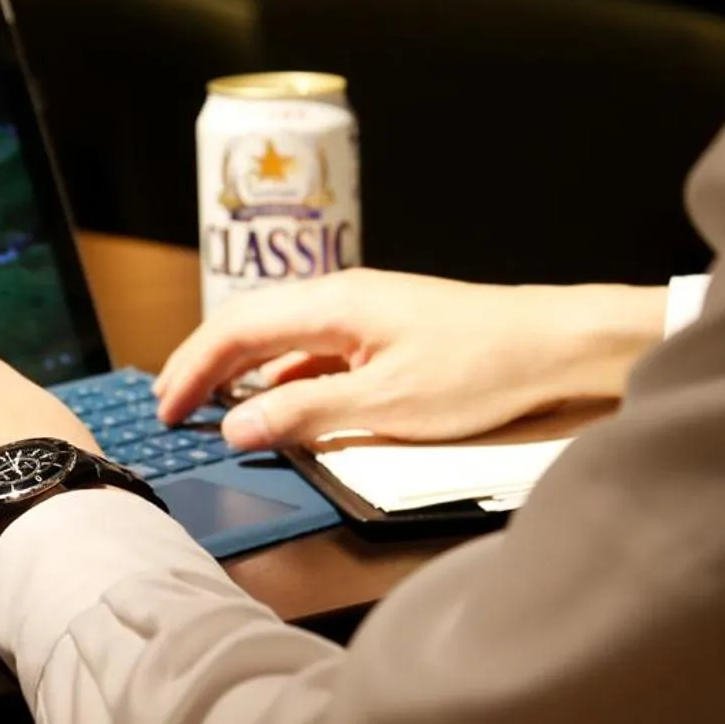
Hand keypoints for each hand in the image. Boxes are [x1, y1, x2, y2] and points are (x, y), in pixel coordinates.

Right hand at [154, 270, 669, 451]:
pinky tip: (278, 405)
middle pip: (249, 325)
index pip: (235, 329)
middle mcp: (340, 297)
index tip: (166, 409)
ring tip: (211, 408)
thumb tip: (237, 426)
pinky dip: (282, 376)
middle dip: (204, 365)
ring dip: (240, 371)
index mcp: (332, 303)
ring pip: (280, 337)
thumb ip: (307, 415)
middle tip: (171, 408)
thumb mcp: (387, 405)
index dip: (192, 369)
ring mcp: (363, 312)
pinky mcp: (385, 333)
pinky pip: (313, 350)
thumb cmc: (482, 367)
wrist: (558, 344)